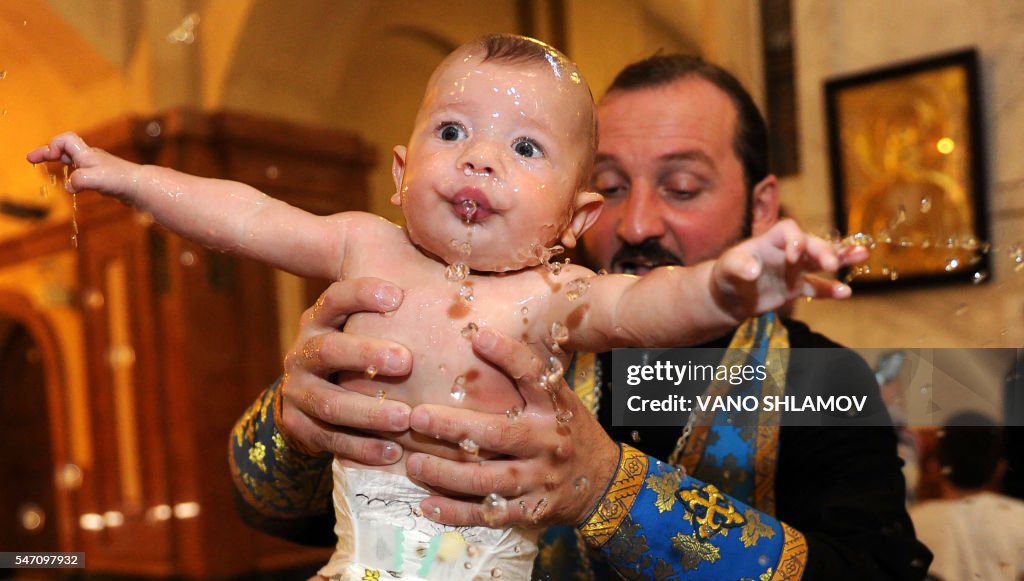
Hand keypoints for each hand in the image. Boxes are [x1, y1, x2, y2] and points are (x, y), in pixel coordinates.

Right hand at [26, 132, 139, 198]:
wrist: (142, 187)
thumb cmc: (120, 180)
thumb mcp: (94, 178)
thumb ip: (78, 179)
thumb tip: (69, 185)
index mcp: (87, 154)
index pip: (66, 140)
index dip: (52, 146)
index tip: (45, 158)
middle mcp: (91, 158)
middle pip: (65, 149)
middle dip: (47, 152)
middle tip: (31, 159)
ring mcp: (98, 167)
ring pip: (74, 160)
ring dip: (59, 162)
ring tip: (47, 167)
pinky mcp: (104, 178)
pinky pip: (83, 172)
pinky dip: (73, 174)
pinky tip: (73, 185)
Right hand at [279, 277, 412, 464]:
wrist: (316, 395)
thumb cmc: (366, 347)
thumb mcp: (374, 320)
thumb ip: (403, 298)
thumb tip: (460, 274)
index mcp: (322, 317)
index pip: (336, 297)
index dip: (361, 294)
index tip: (397, 295)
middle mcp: (304, 350)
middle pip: (329, 349)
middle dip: (366, 355)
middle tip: (406, 361)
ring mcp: (297, 390)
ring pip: (328, 401)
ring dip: (367, 411)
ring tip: (403, 418)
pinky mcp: (298, 425)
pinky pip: (327, 438)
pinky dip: (360, 447)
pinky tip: (393, 452)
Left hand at [404, 327, 619, 528]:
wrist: (604, 484)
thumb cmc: (569, 432)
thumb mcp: (560, 400)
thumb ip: (527, 379)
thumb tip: (483, 337)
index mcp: (555, 409)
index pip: (534, 376)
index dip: (509, 354)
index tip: (479, 336)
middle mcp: (547, 443)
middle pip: (498, 434)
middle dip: (454, 427)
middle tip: (418, 417)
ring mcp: (539, 480)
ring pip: (486, 480)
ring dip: (446, 473)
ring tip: (413, 463)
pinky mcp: (530, 511)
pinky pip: (488, 513)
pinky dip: (455, 512)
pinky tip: (427, 505)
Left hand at [712, 218, 867, 317]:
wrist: (727, 297)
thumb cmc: (725, 276)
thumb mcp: (726, 268)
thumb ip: (738, 266)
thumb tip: (753, 271)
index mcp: (769, 240)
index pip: (789, 230)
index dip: (796, 240)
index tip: (794, 256)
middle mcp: (786, 251)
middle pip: (811, 244)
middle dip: (823, 251)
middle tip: (831, 263)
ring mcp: (794, 269)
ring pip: (821, 261)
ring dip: (841, 258)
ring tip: (863, 254)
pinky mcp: (796, 287)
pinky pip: (817, 287)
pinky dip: (831, 290)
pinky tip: (845, 293)